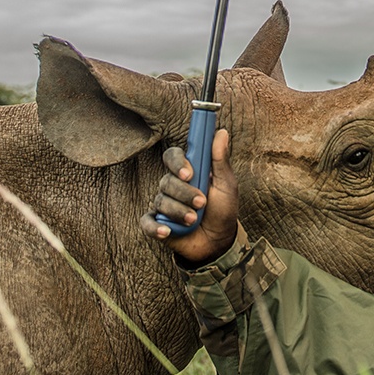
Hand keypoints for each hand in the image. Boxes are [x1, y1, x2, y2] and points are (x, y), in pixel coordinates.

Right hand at [139, 127, 238, 265]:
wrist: (219, 242)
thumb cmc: (223, 209)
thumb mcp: (226, 185)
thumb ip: (220, 160)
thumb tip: (222, 132)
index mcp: (188, 171)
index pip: (173, 157)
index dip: (177, 163)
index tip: (189, 173)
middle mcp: (172, 186)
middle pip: (166, 180)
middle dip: (184, 193)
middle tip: (201, 202)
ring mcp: (163, 205)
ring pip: (161, 201)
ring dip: (179, 212)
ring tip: (195, 220)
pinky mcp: (158, 224)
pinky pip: (147, 222)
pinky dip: (155, 227)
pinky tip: (167, 230)